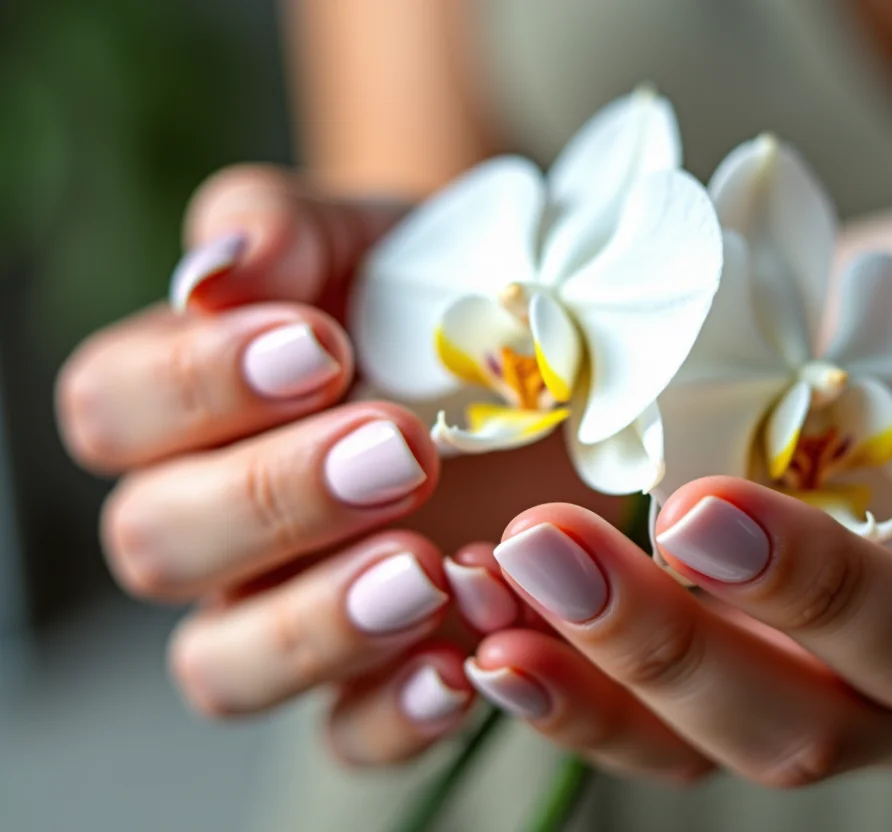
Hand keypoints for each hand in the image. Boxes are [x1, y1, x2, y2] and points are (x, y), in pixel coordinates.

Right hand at [54, 165, 598, 763]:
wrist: (534, 349)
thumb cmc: (423, 287)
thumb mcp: (364, 238)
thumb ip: (281, 235)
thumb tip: (214, 271)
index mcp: (182, 406)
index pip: (113, 411)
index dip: (196, 388)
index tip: (323, 349)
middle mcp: (214, 523)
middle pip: (160, 546)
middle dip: (276, 500)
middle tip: (403, 453)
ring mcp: (289, 608)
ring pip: (226, 666)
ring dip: (320, 626)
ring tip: (428, 573)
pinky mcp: (378, 672)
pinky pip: (346, 735)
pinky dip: (397, 715)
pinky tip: (468, 667)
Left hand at [449, 213, 891, 784]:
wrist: (859, 385)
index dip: (820, 588)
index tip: (695, 506)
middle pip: (801, 722)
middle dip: (669, 645)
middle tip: (546, 548)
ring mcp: (802, 710)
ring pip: (701, 750)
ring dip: (591, 684)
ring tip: (488, 603)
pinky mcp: (709, 704)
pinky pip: (637, 735)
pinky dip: (561, 696)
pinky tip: (482, 638)